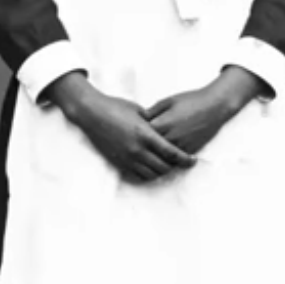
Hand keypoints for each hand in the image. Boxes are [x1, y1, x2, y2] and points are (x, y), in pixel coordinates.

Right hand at [48, 73, 195, 182]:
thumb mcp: (140, 111)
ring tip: (167, 166)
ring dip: (162, 172)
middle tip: (181, 163)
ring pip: (151, 175)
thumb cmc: (116, 107)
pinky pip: (137, 176)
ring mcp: (127, 158)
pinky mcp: (118, 162)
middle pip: (164, 167)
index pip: (172, 153)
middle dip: (175, 167)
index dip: (185, 159)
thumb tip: (168, 129)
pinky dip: (148, 175)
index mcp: (145, 134)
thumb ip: (155, 123)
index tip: (193, 160)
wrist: (91, 113)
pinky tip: (152, 168)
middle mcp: (137, 149)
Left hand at [143, 68, 265, 155]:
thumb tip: (140, 121)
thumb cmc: (191, 101)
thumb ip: (151, 111)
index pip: (141, 135)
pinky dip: (168, 158)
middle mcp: (170, 138)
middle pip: (150, 149)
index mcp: (162, 124)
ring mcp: (180, 146)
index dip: (136, 134)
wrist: (214, 106)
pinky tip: (164, 155)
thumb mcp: (167, 101)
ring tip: (150, 153)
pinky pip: (175, 160)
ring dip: (156, 156)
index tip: (133, 133)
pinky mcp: (190, 150)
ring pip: (162, 157)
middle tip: (138, 146)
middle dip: (144, 147)